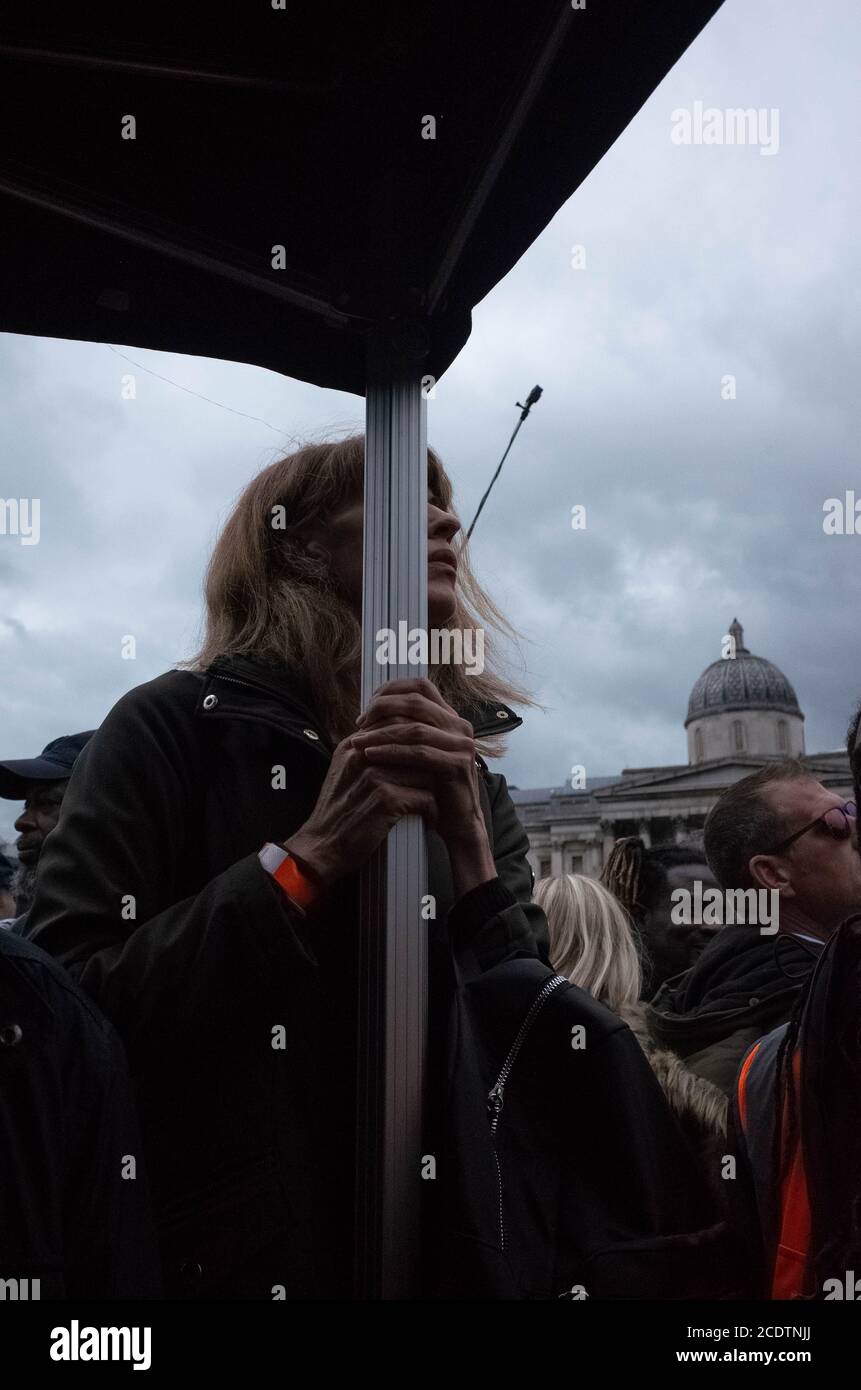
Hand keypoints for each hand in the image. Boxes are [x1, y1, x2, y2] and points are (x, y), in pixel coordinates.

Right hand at [284, 729, 436, 890]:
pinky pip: (425, 798)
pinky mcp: (386, 800)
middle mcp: (363, 756)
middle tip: (439, 779)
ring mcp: (374, 776)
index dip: (417, 739)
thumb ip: (365, 751)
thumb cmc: (337, 812)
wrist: (321, 846)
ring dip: (433, 790)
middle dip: (429, 764)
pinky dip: (430, 811)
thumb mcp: (342, 771)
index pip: (396, 722)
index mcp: (353, 746)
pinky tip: (427, 818)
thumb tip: (396, 737)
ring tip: (433, 802)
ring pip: (425, 772)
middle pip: (415, 745)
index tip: (428, 756)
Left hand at [351, 677, 496, 895]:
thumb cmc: (432, 788)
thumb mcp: (419, 753)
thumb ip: (404, 731)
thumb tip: (370, 713)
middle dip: (381, 709)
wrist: (457, 823)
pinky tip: (370, 755)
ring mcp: (462, 744)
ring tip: (357, 741)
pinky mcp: (457, 765)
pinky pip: (418, 753)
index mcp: (450, 717)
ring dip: (381, 733)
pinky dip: (391, 752)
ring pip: (414, 728)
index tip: (367, 706)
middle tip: (359, 723)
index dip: (391, 689)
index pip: (421, 685)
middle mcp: (459, 725)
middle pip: (415, 702)